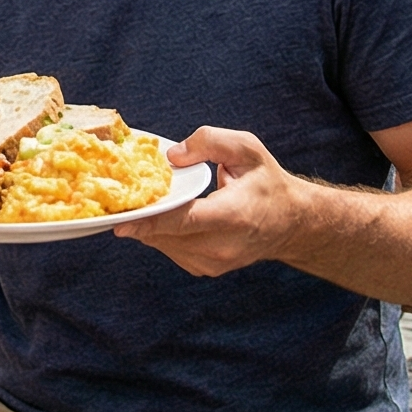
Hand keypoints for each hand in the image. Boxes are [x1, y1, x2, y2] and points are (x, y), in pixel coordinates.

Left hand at [113, 127, 307, 276]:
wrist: (291, 223)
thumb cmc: (266, 182)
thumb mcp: (246, 148)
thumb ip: (210, 141)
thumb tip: (171, 156)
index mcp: (233, 215)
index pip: (184, 222)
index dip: (150, 221)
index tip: (120, 222)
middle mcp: (223, 246)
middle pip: (166, 234)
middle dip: (141, 217)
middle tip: (123, 197)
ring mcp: (214, 263)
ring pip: (163, 244)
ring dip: (150, 225)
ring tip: (148, 201)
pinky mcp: (205, 270)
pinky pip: (170, 250)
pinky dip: (161, 234)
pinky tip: (166, 215)